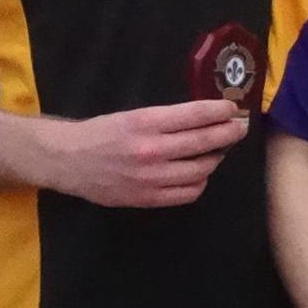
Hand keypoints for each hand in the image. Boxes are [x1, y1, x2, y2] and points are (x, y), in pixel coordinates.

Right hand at [42, 101, 244, 207]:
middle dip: (228, 133)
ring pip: (201, 170)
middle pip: (204, 142)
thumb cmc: (101, 133)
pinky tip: (199, 173)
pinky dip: (200, 182)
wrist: (68, 161)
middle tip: (239, 128)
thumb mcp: (131, 116)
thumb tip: (205, 118)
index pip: (195, 115)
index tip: (232, 109)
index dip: (220, 112)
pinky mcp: (148, 198)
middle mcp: (150, 150)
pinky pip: (189, 193)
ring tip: (217, 151)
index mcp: (145, 123)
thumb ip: (166, 118)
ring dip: (215, 158)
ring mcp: (150, 178)